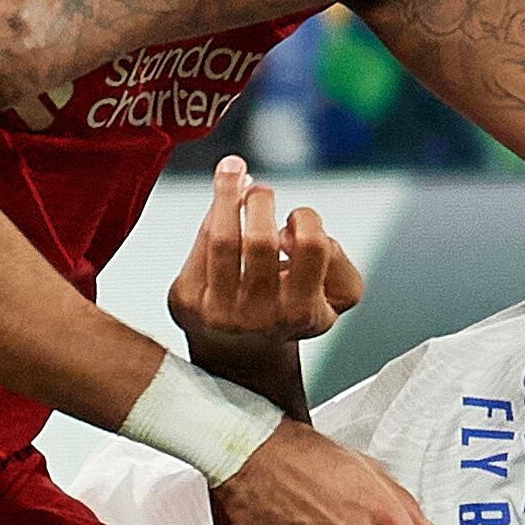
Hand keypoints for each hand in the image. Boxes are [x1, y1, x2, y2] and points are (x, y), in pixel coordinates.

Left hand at [166, 155, 362, 348]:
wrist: (241, 354)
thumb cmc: (290, 308)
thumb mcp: (334, 297)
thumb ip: (337, 261)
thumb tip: (290, 227)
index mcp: (304, 314)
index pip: (311, 245)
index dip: (305, 219)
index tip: (294, 221)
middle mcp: (261, 318)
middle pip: (261, 239)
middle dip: (261, 201)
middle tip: (260, 191)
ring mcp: (220, 313)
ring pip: (222, 237)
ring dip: (228, 191)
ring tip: (233, 170)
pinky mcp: (188, 302)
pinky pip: (200, 244)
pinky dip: (213, 213)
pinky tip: (220, 201)